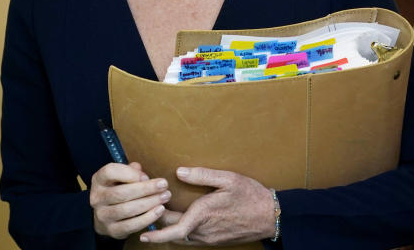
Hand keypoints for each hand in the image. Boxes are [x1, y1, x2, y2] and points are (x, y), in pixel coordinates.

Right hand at [89, 161, 170, 238]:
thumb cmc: (120, 188)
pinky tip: (159, 211)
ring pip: (127, 209)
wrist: (107, 214)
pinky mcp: (112, 230)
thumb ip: (132, 171)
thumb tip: (143, 174)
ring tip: (165, 197)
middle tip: (164, 186)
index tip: (146, 176)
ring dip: (149, 203)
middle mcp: (97, 198)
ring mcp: (102, 216)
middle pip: (121, 193)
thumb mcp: (122, 176)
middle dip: (145, 189)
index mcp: (99, 180)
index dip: (129, 173)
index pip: (110, 172)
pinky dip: (147, 218)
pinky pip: (131, 225)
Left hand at [138, 166, 274, 244]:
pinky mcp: (215, 240)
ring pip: (183, 237)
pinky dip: (183, 231)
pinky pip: (193, 239)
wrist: (270, 216)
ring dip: (171, 228)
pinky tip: (182, 222)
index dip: (157, 232)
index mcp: (203, 214)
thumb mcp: (229, 179)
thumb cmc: (250, 196)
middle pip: (174, 232)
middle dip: (160, 223)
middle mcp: (204, 230)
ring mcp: (210, 238)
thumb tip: (179, 172)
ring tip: (161, 216)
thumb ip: (203, 175)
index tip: (143, 232)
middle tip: (150, 209)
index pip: (173, 229)